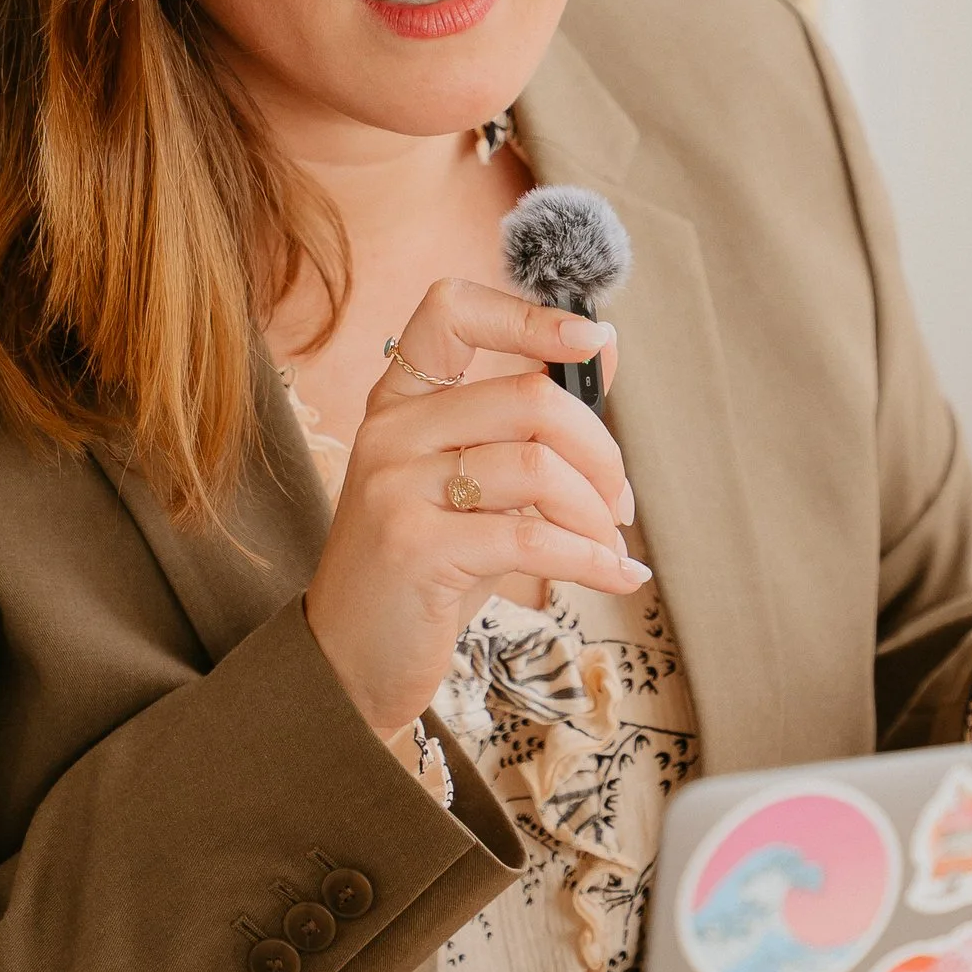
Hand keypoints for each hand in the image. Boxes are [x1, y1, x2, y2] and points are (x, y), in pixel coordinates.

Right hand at [303, 279, 647, 746]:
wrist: (352, 662)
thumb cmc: (426, 569)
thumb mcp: (476, 486)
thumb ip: (528, 423)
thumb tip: (605, 348)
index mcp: (400, 401)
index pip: (452, 310)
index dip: (529, 314)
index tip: (592, 341)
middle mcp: (390, 431)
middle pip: (529, 398)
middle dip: (601, 451)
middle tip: (619, 503)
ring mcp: (395, 487)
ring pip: (537, 466)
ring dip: (597, 513)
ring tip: (610, 547)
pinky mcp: (414, 548)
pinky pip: (531, 535)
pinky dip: (591, 558)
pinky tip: (616, 576)